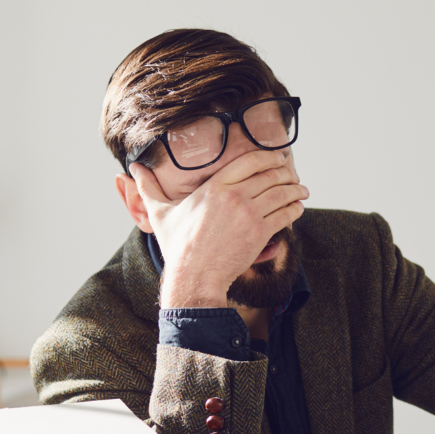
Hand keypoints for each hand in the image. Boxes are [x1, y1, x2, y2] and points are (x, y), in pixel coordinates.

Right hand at [126, 150, 307, 306]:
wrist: (194, 276)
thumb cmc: (178, 246)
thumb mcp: (160, 213)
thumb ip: (148, 188)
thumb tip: (132, 169)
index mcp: (214, 186)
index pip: (250, 161)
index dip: (269, 157)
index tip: (278, 159)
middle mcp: (234, 195)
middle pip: (270, 175)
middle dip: (286, 174)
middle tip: (293, 176)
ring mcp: (249, 213)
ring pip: (282, 193)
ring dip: (296, 189)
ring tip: (302, 190)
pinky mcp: (260, 232)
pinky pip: (286, 214)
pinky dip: (296, 208)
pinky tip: (299, 207)